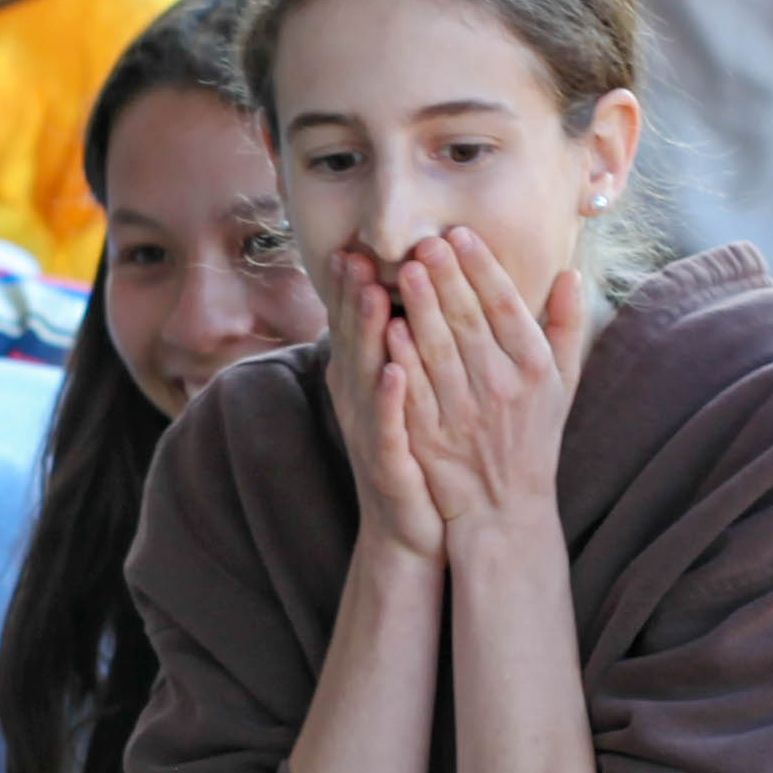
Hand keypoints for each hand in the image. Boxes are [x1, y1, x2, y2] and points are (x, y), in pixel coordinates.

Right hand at [328, 247, 451, 568]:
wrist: (415, 528)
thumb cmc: (419, 454)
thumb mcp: (409, 396)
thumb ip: (408, 350)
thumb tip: (413, 300)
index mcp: (367, 380)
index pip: (359, 324)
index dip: (355, 286)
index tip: (358, 244)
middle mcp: (359, 400)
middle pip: (354, 339)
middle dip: (353, 296)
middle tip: (354, 253)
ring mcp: (369, 430)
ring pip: (366, 374)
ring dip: (368, 334)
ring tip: (374, 294)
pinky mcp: (386, 462)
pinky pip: (387, 424)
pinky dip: (389, 397)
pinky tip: (395, 371)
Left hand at [390, 228, 583, 540]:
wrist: (504, 509)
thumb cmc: (533, 438)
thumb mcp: (564, 383)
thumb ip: (568, 326)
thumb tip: (570, 272)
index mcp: (535, 368)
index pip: (505, 306)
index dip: (482, 268)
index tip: (461, 233)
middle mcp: (503, 388)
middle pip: (469, 320)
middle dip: (446, 276)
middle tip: (425, 238)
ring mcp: (466, 414)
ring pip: (439, 349)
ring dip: (421, 307)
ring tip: (405, 268)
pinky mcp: (433, 437)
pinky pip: (414, 390)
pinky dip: (402, 358)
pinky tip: (388, 327)